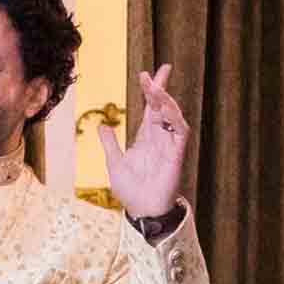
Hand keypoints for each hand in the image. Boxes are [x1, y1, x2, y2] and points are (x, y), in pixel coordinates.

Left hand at [98, 64, 188, 218]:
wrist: (141, 210)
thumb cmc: (131, 190)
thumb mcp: (114, 162)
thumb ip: (110, 144)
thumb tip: (101, 126)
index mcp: (146, 137)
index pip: (151, 107)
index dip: (152, 89)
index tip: (149, 73)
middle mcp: (160, 137)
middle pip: (163, 106)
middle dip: (160, 88)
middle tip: (154, 73)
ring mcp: (169, 144)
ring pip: (173, 115)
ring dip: (166, 100)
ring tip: (155, 88)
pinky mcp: (176, 154)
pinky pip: (181, 132)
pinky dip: (175, 119)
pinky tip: (166, 109)